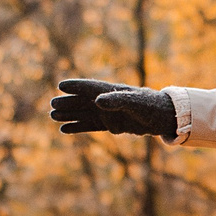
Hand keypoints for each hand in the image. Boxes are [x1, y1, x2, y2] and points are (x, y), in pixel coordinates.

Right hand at [51, 78, 177, 137]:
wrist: (164, 117)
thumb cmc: (151, 106)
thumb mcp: (135, 102)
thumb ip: (117, 101)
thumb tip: (97, 101)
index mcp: (112, 91)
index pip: (90, 87)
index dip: (76, 86)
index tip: (61, 85)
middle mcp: (107, 101)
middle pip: (83, 101)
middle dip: (68, 103)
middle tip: (52, 105)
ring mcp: (109, 113)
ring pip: (84, 114)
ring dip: (70, 115)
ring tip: (53, 116)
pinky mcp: (112, 125)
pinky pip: (90, 126)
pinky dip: (78, 127)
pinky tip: (65, 129)